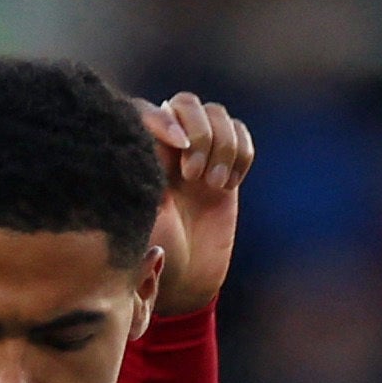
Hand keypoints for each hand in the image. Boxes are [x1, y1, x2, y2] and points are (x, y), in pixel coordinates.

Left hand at [141, 92, 255, 317]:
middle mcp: (168, 146)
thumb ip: (145, 172)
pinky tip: (228, 185)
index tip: (176, 146)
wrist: (183, 280)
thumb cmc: (153, 251)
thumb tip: (162, 135)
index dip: (164, 119)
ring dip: (221, 146)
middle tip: (193, 177)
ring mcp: (199, 154)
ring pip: (218, 113)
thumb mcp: (140, 213)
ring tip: (213, 185)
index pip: (148, 108)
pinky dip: (241, 153)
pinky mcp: (227, 166)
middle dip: (197, 133)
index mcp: (140, 153)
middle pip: (185, 102)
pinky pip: (242, 134)